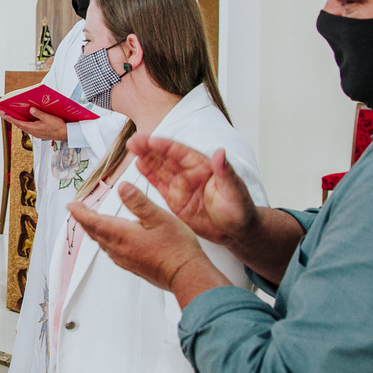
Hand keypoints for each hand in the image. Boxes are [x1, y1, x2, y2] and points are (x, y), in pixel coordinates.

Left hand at [1, 107, 67, 141]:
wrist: (65, 134)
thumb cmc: (57, 127)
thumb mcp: (47, 118)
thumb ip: (38, 113)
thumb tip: (31, 109)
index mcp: (33, 128)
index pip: (19, 123)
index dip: (11, 119)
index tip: (5, 115)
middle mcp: (33, 132)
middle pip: (21, 125)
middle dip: (14, 120)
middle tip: (7, 114)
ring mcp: (36, 133)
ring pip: (26, 126)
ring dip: (20, 121)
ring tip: (16, 116)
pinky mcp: (40, 133)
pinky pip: (30, 127)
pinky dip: (27, 123)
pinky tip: (28, 119)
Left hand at [68, 182, 206, 292]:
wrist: (186, 275)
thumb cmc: (176, 248)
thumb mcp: (159, 218)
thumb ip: (139, 202)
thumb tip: (122, 187)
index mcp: (122, 234)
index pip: (93, 221)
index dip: (80, 212)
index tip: (71, 205)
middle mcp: (118, 249)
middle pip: (94, 232)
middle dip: (84, 220)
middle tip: (77, 210)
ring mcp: (124, 259)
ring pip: (102, 242)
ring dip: (94, 231)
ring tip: (91, 222)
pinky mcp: (132, 266)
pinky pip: (111, 251)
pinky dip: (105, 241)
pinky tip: (112, 239)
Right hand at [126, 136, 258, 247]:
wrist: (237, 232)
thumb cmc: (241, 211)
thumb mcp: (235, 192)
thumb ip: (226, 173)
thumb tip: (220, 153)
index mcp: (203, 167)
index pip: (180, 152)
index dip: (164, 146)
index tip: (149, 140)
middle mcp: (190, 173)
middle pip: (166, 157)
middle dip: (149, 148)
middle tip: (132, 142)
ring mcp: (182, 186)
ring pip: (160, 168)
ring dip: (146, 158)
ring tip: (131, 149)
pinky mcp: (175, 200)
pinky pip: (159, 185)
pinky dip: (148, 175)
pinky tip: (138, 165)